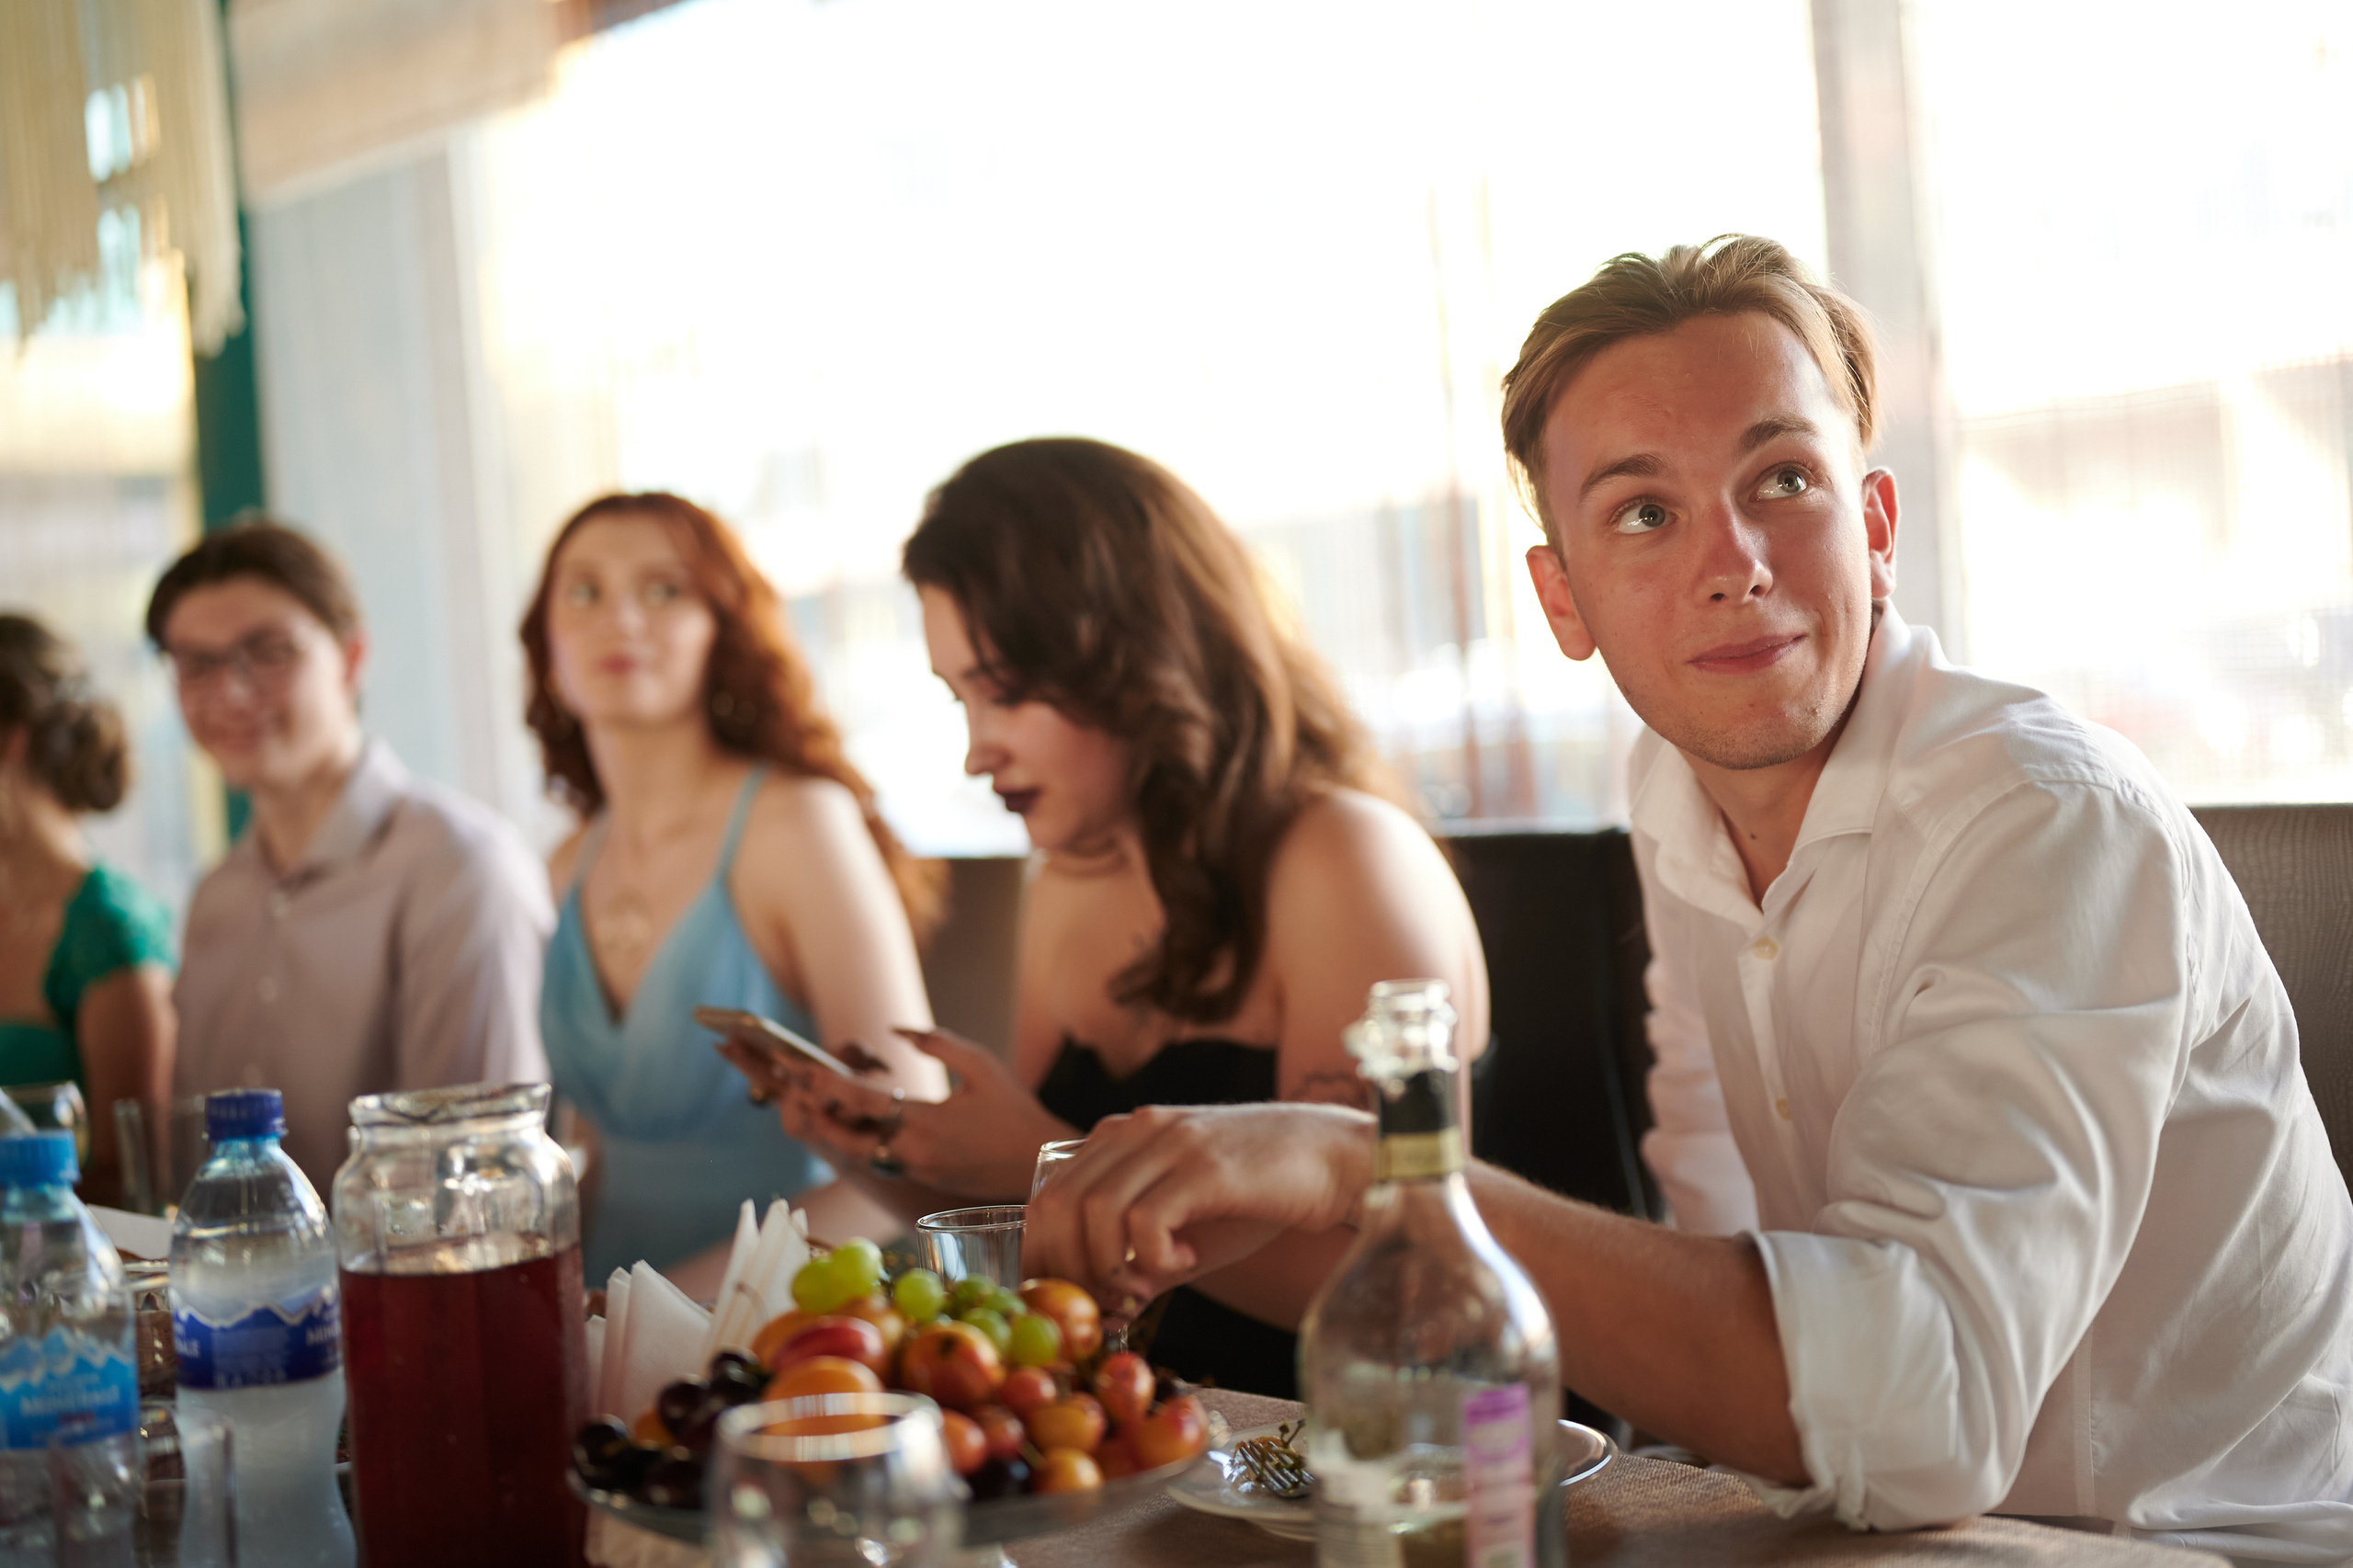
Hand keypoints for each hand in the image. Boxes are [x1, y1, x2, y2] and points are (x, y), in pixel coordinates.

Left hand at [770, 1027, 1072, 1197]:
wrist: (1037, 1162)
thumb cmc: (1015, 1110)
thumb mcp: (981, 1064)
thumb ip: (936, 1043)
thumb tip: (897, 1030)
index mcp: (927, 1121)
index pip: (864, 1102)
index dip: (830, 1084)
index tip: (806, 1070)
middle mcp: (915, 1151)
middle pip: (848, 1139)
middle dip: (820, 1115)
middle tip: (801, 1092)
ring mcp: (917, 1170)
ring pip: (861, 1154)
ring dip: (838, 1132)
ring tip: (820, 1107)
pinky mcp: (923, 1179)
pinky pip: (881, 1161)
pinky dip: (862, 1142)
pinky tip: (854, 1124)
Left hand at [1022, 1102, 1376, 1305]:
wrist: (1332, 1158)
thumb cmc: (1260, 1194)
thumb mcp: (1188, 1227)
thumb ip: (1142, 1259)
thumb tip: (1105, 1306)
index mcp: (1123, 1137)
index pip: (1049, 1195)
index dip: (1045, 1256)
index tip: (1066, 1300)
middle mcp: (1137, 1129)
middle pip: (1059, 1203)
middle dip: (1067, 1268)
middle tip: (1101, 1303)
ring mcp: (1170, 1141)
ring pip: (1094, 1210)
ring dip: (1108, 1266)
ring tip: (1146, 1286)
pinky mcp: (1204, 1164)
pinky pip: (1145, 1218)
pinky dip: (1152, 1255)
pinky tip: (1185, 1261)